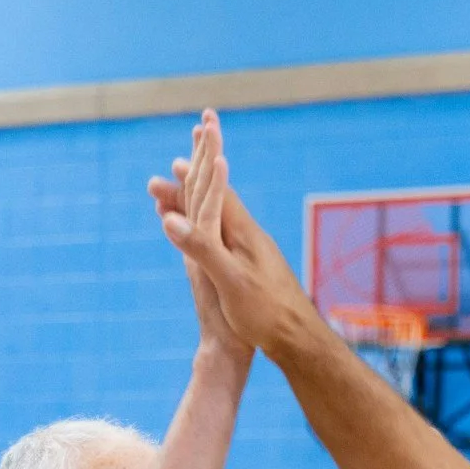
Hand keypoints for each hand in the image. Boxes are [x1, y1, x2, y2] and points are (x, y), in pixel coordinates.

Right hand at [149, 110, 316, 353]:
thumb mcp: (229, 281)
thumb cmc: (266, 314)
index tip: (200, 127)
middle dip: (199, 169)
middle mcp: (249, 235)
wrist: (298, 341)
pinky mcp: (252, 268)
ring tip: (183, 185)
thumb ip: (201, 248)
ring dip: (199, 197)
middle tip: (186, 146)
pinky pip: (223, 236)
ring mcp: (252, 251)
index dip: (204, 159)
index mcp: (242, 232)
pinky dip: (206, 225)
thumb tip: (171, 217)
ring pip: (220, 215)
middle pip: (218, 194)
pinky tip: (209, 233)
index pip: (217, 186)